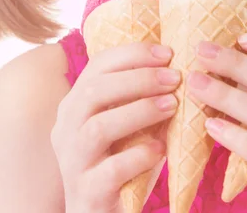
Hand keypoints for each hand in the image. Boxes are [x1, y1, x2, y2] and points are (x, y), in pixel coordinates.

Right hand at [51, 42, 180, 212]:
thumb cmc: (123, 158)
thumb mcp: (131, 121)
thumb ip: (143, 94)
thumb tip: (181, 64)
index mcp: (76, 103)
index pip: (98, 65)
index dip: (133, 54)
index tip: (168, 53)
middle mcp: (66, 128)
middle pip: (94, 91)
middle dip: (140, 78)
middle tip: (175, 78)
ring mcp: (73, 161)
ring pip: (98, 127)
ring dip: (141, 111)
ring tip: (172, 106)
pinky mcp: (86, 192)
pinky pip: (110, 170)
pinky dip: (139, 155)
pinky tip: (161, 149)